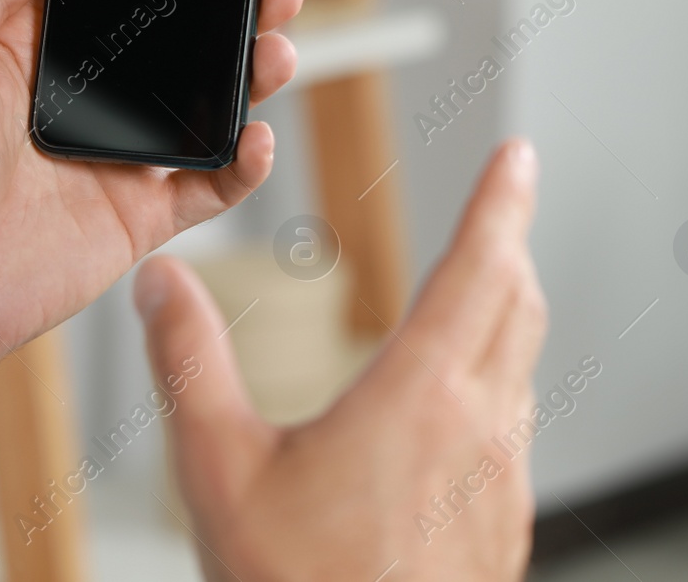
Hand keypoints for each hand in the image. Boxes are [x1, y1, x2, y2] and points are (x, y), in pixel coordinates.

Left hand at [0, 0, 302, 464]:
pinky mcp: (139, 215)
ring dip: (251, 78)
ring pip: (204, 111)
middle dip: (228, 17)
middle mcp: (84, 107)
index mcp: (37, 63)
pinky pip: (209, 187)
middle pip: (174, 51)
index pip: (113, 6)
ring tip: (276, 50)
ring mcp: (117, 160)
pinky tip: (257, 137)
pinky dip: (244, 166)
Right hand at [136, 140, 545, 581]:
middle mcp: (477, 433)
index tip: (518, 156)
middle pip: (518, 305)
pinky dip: (500, 378)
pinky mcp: (502, 531)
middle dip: (510, 242)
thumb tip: (163, 282)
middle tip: (503, 204)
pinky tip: (463, 401)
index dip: (500, 202)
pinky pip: (516, 426)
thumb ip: (190, 362)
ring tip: (484, 287)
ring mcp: (500, 486)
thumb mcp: (217, 469)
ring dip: (510, 309)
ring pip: (523, 367)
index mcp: (417, 400)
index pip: (477, 269)